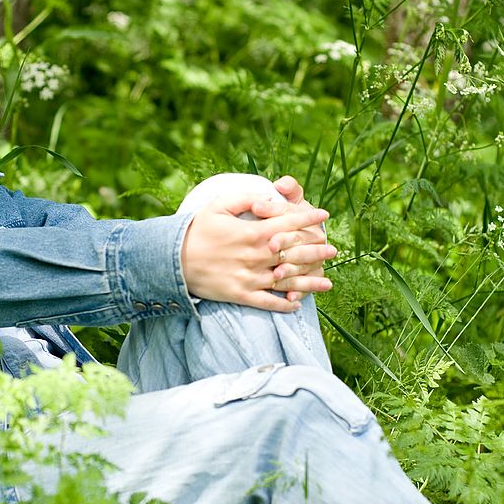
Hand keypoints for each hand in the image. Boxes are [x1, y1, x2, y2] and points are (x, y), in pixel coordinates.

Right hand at [181, 191, 329, 311]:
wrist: (172, 260)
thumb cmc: (195, 230)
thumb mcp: (218, 205)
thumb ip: (246, 198)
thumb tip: (269, 198)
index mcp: (253, 232)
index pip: (289, 223)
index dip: (309, 217)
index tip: (323, 215)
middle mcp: (256, 256)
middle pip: (295, 253)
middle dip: (316, 250)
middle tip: (332, 249)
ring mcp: (250, 278)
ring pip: (288, 281)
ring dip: (310, 282)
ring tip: (327, 282)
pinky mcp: (241, 295)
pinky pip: (268, 303)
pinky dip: (284, 305)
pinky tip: (297, 305)